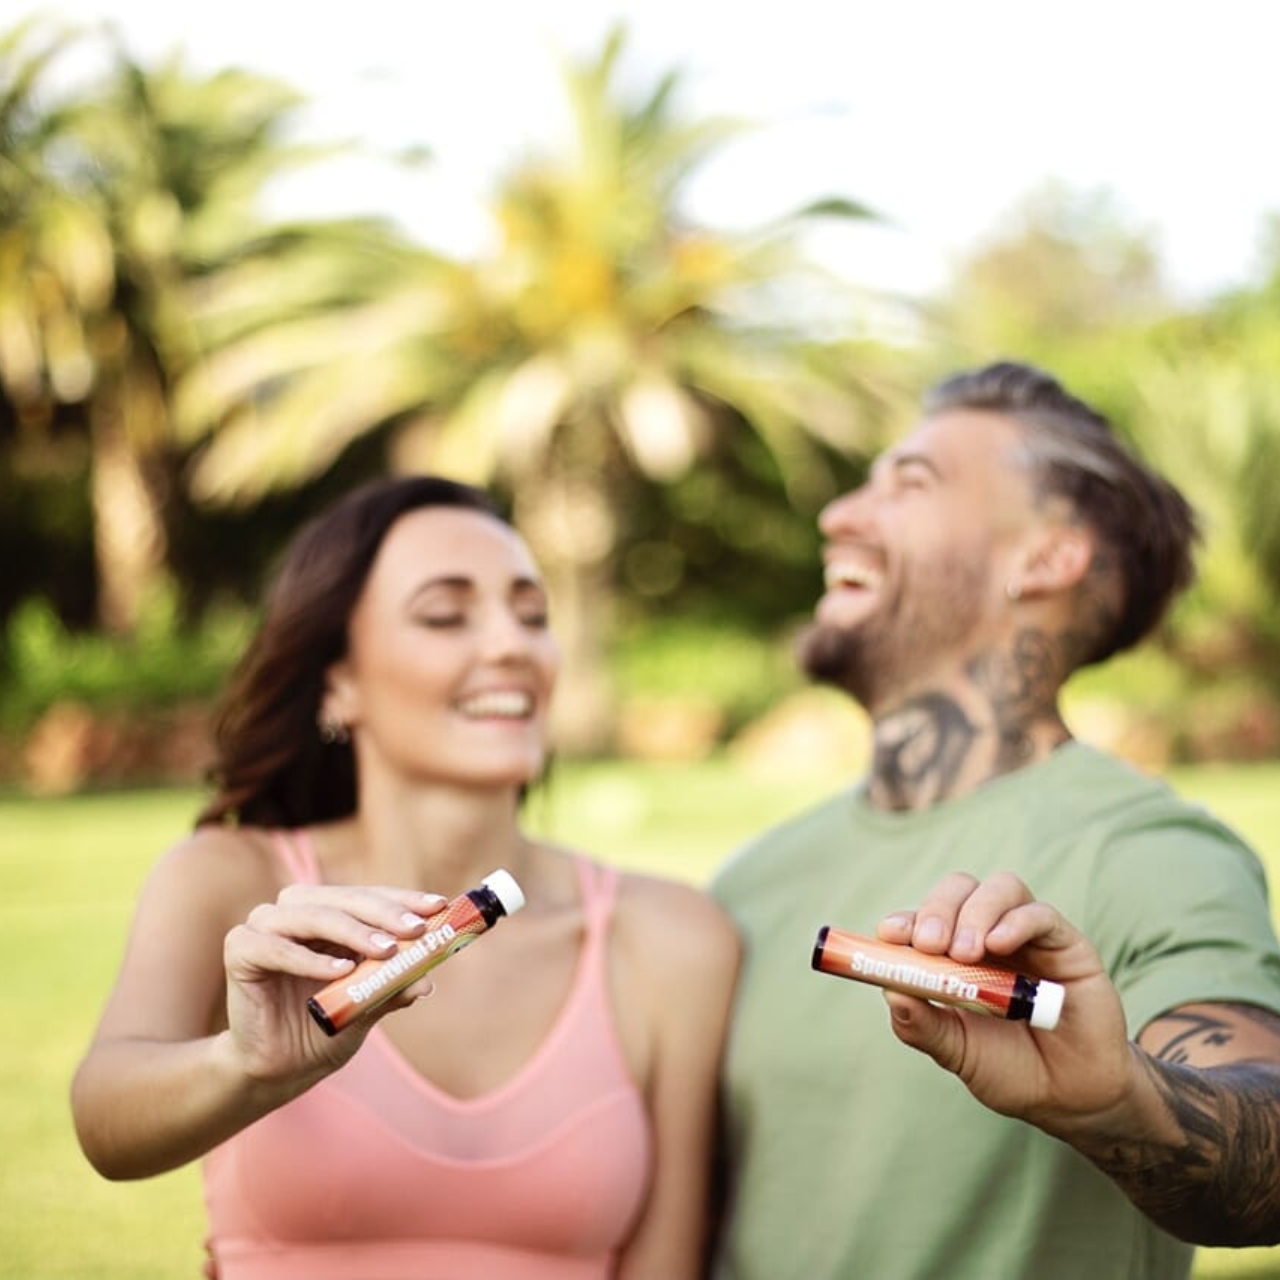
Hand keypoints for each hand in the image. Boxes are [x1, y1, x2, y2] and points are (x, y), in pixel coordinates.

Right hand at [222, 884, 445, 1088]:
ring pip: (313, 916)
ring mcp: (265, 925)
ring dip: (353, 931)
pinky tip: (340, 971)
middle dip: (384, 913)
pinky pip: (276, 948)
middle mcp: (297, 910)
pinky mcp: (240, 949)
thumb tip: (427, 980)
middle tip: (417, 929)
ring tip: (386, 950)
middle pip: (344, 899)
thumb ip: (392, 987)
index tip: (439, 906)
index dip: (404, 899)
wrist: (279, 1068)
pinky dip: (309, 959)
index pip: (370, 896)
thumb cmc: (325, 1027)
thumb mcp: (368, 1006)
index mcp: (330, 913)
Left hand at [876, 871, 1138, 1138]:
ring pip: (999, 888)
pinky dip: (1015, 922)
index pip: (924, 918)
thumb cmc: (1009, 1068)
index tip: (889, 935)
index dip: (905, 920)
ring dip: (975, 912)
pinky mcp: (1066, 944)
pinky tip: (999, 945)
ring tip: (966, 953)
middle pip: (959, 889)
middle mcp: (989, 935)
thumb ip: (922, 1025)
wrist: (1071, 1097)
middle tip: (930, 944)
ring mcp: (1028, 936)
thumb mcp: (957, 1051)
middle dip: (938, 908)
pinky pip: (1041, 914)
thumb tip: (890, 992)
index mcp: (955, 955)